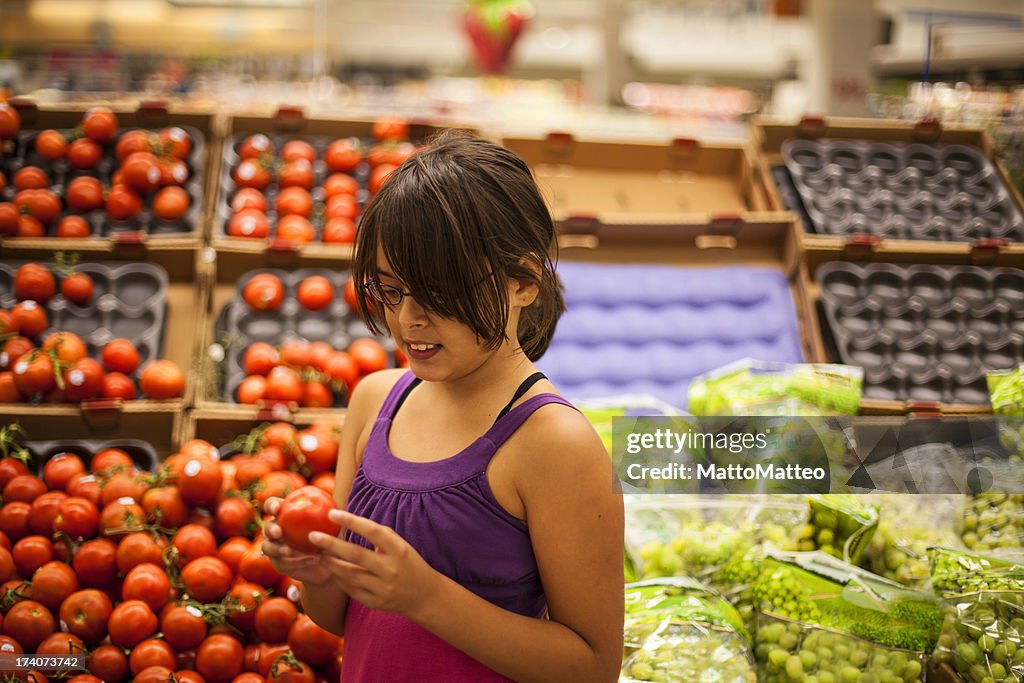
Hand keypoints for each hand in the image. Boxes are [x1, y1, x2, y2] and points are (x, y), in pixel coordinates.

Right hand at [261, 497, 333, 585]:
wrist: (329, 562)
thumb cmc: (330, 535)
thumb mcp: (332, 523)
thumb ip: (331, 512)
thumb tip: (336, 506)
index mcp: (285, 514)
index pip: (272, 505)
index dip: (271, 505)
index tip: (277, 508)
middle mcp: (277, 530)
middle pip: (267, 527)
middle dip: (271, 529)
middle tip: (279, 532)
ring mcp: (276, 548)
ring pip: (268, 547)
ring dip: (277, 549)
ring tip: (289, 551)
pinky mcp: (280, 564)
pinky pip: (283, 563)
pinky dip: (297, 561)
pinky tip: (311, 559)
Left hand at [308, 509, 440, 617]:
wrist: (425, 596)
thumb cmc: (409, 564)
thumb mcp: (401, 546)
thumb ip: (380, 535)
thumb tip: (351, 521)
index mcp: (399, 550)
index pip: (372, 531)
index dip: (351, 521)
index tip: (332, 513)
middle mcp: (391, 569)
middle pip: (356, 554)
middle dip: (331, 544)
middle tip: (313, 536)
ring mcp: (383, 588)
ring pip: (349, 574)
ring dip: (331, 563)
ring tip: (319, 554)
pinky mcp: (376, 602)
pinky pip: (351, 589)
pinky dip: (340, 579)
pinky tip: (333, 570)